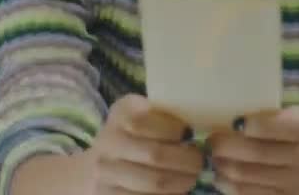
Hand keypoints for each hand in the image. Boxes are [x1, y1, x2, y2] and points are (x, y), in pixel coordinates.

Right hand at [86, 94, 204, 193]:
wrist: (98, 166)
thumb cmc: (133, 135)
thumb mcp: (142, 114)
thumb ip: (162, 112)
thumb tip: (195, 120)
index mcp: (120, 115)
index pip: (146, 122)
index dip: (173, 130)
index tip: (190, 134)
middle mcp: (108, 142)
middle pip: (155, 155)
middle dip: (186, 160)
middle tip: (201, 163)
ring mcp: (105, 171)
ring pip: (154, 182)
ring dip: (181, 181)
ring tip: (193, 178)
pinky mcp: (108, 194)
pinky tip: (177, 191)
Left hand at [206, 106, 298, 194]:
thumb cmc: (289, 141)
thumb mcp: (288, 122)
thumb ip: (265, 115)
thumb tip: (223, 108)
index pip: (284, 126)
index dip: (258, 124)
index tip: (235, 121)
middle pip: (257, 151)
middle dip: (226, 145)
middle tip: (211, 139)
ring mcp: (293, 182)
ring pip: (246, 174)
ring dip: (222, 164)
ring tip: (211, 156)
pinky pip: (245, 192)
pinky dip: (226, 183)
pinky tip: (219, 174)